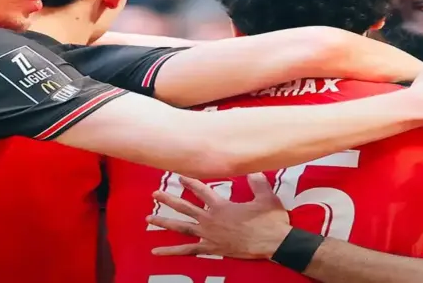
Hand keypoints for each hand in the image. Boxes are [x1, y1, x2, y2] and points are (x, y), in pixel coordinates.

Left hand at [146, 173, 291, 258]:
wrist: (273, 243)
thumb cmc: (269, 221)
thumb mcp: (266, 197)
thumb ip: (257, 182)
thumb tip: (253, 170)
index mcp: (221, 205)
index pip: (201, 190)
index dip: (189, 181)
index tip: (179, 175)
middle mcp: (211, 219)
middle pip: (185, 207)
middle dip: (169, 199)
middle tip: (155, 194)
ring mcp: (208, 234)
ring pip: (181, 227)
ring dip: (164, 222)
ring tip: (150, 217)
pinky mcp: (211, 248)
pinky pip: (187, 250)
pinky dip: (171, 251)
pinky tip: (156, 251)